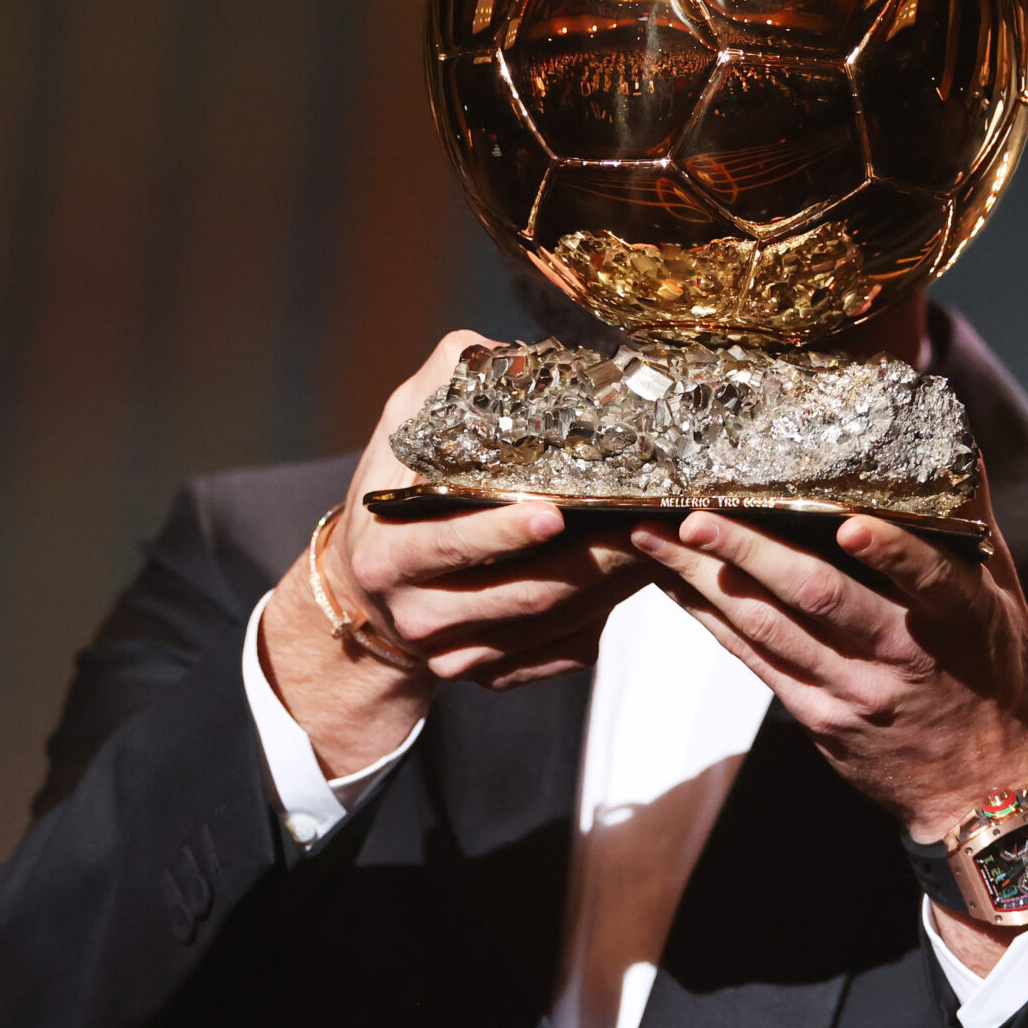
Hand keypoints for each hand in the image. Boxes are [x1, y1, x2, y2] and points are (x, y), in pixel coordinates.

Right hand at [261, 330, 650, 773]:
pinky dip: (606, 613)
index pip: (448, 547)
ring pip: (554, 625)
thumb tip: (511, 353)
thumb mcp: (399, 430)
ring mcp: (459, 655)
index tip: (554, 510)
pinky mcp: (498, 674)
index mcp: (388, 556)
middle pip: (521, 594)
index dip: (501, 534)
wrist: (370, 590)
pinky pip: (566, 650)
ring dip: (612, 584)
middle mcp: (420, 616)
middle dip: (589, 559)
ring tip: (657, 536)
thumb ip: (446, 383)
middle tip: (644, 520)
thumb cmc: (394, 496)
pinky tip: (637, 573)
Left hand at [628, 499, 1027, 842]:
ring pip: (769, 628)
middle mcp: (901, 657)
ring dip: (706, 581)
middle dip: (750, 553)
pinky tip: (675, 585)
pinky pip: (755, 661)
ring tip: (654, 538)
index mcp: (961, 622)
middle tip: (693, 514)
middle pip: (820, 599)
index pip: (930, 580)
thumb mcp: (1005, 606)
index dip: (891, 552)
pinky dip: (711, 619)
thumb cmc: (996, 682)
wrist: (980, 796)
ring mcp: (852, 692)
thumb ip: (972, 529)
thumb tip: (951, 447)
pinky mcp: (816, 717)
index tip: (849, 523)